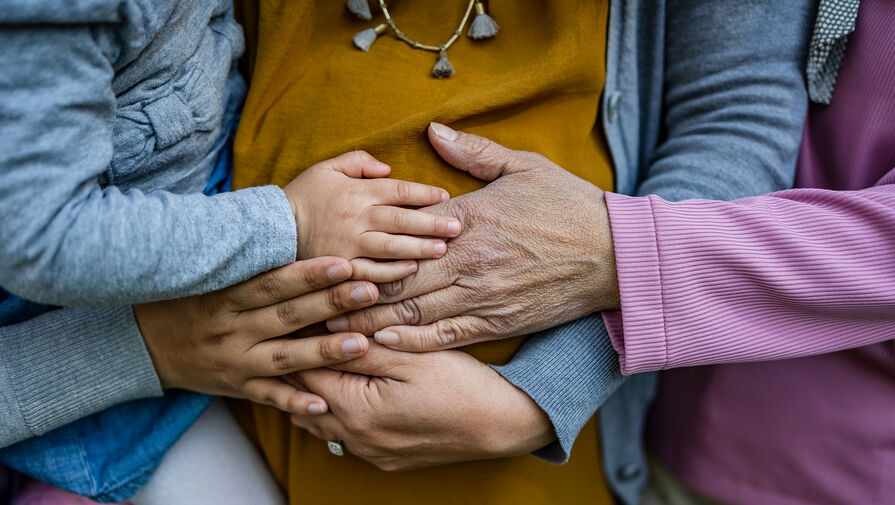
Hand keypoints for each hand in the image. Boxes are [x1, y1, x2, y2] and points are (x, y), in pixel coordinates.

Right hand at [135, 257, 380, 415]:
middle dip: (329, 304)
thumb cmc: (188, 298)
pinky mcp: (235, 387)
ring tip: (361, 343)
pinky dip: (293, 403)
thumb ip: (249, 258)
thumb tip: (285, 218)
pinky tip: (323, 406)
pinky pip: (267, 397)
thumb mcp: (210, 274)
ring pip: (283, 358)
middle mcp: (231, 328)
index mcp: (226, 295)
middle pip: (286, 315)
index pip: (272, 282)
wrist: (142, 343)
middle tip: (369, 291)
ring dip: (323, 352)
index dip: (308, 274)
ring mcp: (234, 360)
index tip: (344, 263)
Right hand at [284, 151, 462, 268]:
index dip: (424, 193)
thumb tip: (387, 167)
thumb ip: (358, 162)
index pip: (398, 190)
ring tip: (443, 250)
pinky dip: (391, 272)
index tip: (445, 196)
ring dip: (419, 248)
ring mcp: (348, 244)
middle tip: (458, 227)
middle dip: (432, 223)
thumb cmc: (302, 197)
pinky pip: (370, 272)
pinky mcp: (340, 268)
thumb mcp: (326, 168)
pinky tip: (411, 271)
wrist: (269, 228)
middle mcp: (356, 217)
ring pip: (391, 246)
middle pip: (401, 219)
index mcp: (356, 191)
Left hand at [289, 343, 554, 470]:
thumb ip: (364, 345)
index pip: (306, 373)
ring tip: (310, 359)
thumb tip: (326, 328)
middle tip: (293, 335)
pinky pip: (343, 435)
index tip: (294, 318)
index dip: (297, 341)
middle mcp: (356, 439)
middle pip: (305, 400)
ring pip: (320, 421)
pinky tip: (340, 389)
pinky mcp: (385, 458)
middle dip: (297, 367)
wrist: (500, 425)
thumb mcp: (412, 356)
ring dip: (312, 392)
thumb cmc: (462, 386)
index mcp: (357, 411)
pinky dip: (333, 411)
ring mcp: (371, 452)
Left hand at [327, 123, 618, 350]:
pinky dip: (410, 341)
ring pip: (413, 312)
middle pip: (396, 279)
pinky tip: (382, 342)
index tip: (328, 258)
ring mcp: (481, 296)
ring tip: (334, 324)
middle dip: (354, 291)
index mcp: (468, 220)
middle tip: (313, 299)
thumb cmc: (568, 206)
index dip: (362, 250)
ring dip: (371, 319)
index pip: (402, 238)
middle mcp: (467, 262)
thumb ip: (473, 152)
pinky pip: (445, 337)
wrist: (614, 254)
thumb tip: (434, 132)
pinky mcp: (497, 322)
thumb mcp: (523, 166)